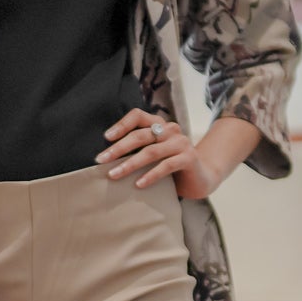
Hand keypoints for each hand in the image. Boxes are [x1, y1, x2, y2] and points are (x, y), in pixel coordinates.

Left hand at [95, 109, 219, 200]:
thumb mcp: (153, 155)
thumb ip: (137, 150)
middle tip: (101, 160)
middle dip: (118, 148)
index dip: (121, 124)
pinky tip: (138, 184)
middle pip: (141, 135)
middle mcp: (170, 130)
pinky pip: (166, 166)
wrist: (200, 178)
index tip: (106, 137)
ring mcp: (181, 143)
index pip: (138, 116)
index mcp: (159, 125)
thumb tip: (107, 157)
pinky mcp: (189, 158)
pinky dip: (150, 175)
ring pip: (151, 151)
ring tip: (113, 175)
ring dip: (129, 164)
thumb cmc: (171, 167)